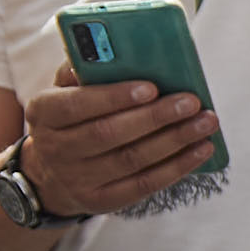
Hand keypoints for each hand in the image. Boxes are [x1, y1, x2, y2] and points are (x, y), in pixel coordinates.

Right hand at [16, 58, 219, 217]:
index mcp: (43, 112)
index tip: (151, 87)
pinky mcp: (102, 201)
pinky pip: (144, 185)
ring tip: (206, 122)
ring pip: (132, 160)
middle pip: (108, 134)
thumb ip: (84, 68)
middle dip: (155, 117)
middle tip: (191, 102)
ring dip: (175, 140)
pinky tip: (202, 150)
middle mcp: (56, 148)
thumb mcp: (64, 90)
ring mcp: (78, 179)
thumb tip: (111, 49)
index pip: (76, 105)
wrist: (49, 174)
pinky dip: (177, 167)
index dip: (114, 97)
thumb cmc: (70, 118)